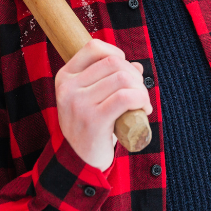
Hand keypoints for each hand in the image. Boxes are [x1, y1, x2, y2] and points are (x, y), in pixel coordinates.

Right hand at [54, 39, 152, 171]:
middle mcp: (68, 88)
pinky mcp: (93, 120)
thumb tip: (136, 66)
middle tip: (139, 94)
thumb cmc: (92, 127)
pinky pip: (125, 97)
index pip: (94, 47)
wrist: (80, 162)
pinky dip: (141, 100)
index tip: (125, 72)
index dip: (117, 54)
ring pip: (123, 79)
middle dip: (135, 76)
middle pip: (114, 62)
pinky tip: (144, 110)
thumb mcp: (95, 98)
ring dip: (141, 90)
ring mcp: (78, 104)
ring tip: (142, 104)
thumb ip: (112, 79)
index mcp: (65, 77)